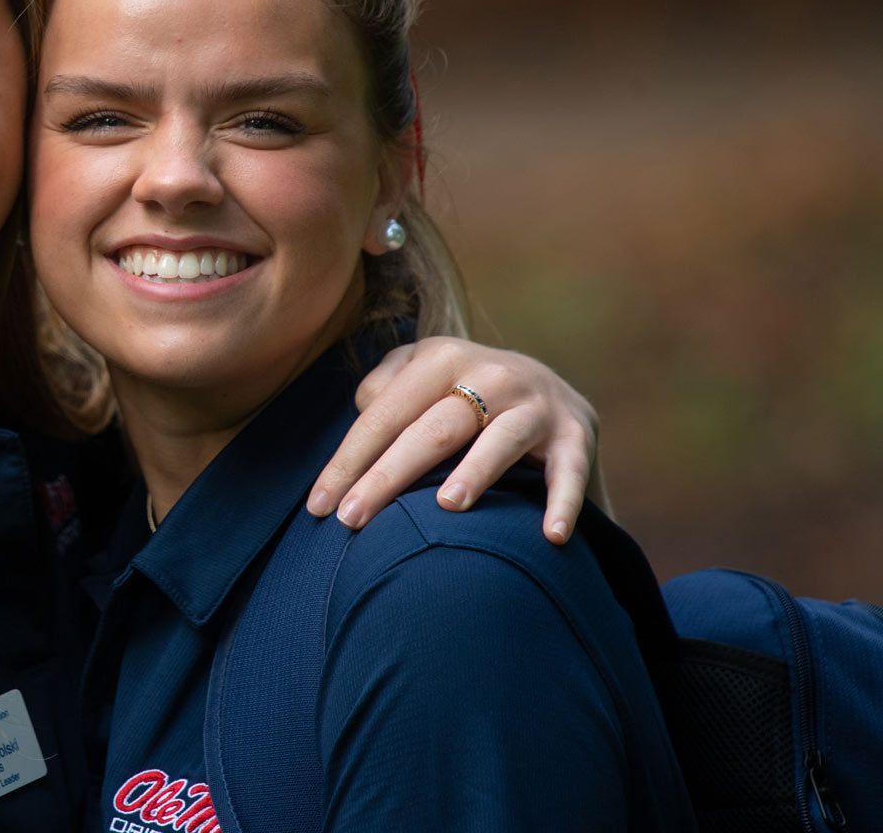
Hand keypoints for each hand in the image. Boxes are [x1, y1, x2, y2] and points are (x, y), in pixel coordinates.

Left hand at [306, 337, 602, 544]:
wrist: (544, 386)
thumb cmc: (459, 391)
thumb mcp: (421, 373)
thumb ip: (385, 385)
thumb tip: (361, 408)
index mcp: (441, 358)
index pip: (385, 414)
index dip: (349, 460)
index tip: (319, 506)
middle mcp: (491, 373)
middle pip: (433, 430)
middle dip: (388, 476)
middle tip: (353, 519)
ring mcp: (535, 404)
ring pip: (500, 441)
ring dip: (476, 473)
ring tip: (446, 506)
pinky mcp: (575, 434)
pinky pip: (569, 471)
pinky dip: (564, 502)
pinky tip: (550, 536)